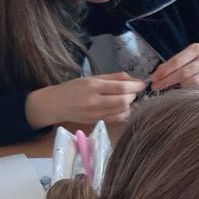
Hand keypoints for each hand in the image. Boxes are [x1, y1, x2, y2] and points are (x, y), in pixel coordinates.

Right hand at [24, 73, 146, 129]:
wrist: (55, 104)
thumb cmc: (73, 88)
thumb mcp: (92, 78)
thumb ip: (114, 78)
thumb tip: (135, 79)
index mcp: (93, 86)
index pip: (120, 87)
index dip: (135, 86)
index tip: (142, 84)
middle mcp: (94, 101)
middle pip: (123, 101)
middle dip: (133, 95)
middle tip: (132, 91)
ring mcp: (95, 114)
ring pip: (122, 111)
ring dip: (129, 104)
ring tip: (126, 98)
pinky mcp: (96, 121)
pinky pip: (116, 119)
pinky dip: (124, 113)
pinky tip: (121, 107)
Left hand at [148, 44, 198, 91]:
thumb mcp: (188, 56)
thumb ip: (174, 63)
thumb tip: (157, 75)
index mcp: (196, 49)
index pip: (176, 62)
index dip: (163, 71)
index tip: (153, 78)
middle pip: (183, 73)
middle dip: (167, 81)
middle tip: (156, 87)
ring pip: (191, 83)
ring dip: (178, 87)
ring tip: (169, 89)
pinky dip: (189, 92)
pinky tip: (183, 92)